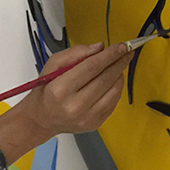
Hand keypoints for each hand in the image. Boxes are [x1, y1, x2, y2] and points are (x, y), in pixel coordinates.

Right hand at [0, 43, 127, 159]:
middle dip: (119, 62)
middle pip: (105, 79)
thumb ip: (76, 53)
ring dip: (120, 74)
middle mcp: (75, 106)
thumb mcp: (52, 65)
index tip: (121, 46)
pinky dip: (117, 88)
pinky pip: (114, 102)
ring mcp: (87, 117)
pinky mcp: (95, 123)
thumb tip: (100, 48)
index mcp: (61, 89)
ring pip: (113, 91)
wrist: (42, 118)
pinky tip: (113, 79)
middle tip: (127, 51)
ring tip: (119, 64)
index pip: (91, 67)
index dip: (109, 55)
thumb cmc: (47, 90)